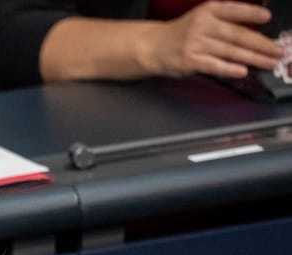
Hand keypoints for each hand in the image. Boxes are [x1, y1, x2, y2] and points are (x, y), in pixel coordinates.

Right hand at [143, 1, 282, 78]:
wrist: (152, 46)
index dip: (251, 13)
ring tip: (268, 62)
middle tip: (276, 50)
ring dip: (253, 58)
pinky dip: (229, 69)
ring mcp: (195, 43)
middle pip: (237, 34)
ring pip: (230, 51)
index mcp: (207, 11)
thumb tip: (255, 36)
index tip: (267, 17)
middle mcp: (201, 25)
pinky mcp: (189, 61)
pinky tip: (242, 71)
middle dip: (261, 43)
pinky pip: (214, 65)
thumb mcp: (202, 19)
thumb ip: (225, 23)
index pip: (233, 10)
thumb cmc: (181, 35)